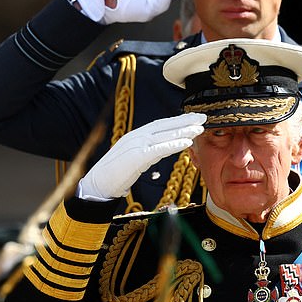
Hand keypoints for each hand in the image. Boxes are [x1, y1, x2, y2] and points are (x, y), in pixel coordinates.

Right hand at [78, 113, 205, 199]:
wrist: (98, 184)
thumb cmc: (115, 174)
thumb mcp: (135, 159)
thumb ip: (147, 153)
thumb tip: (159, 151)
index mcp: (137, 135)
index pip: (161, 125)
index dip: (178, 121)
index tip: (194, 118)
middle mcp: (137, 136)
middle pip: (165, 125)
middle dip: (185, 121)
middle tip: (203, 117)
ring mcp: (136, 144)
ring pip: (164, 135)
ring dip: (184, 131)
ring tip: (199, 128)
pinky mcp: (136, 156)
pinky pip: (158, 149)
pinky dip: (173, 145)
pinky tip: (186, 143)